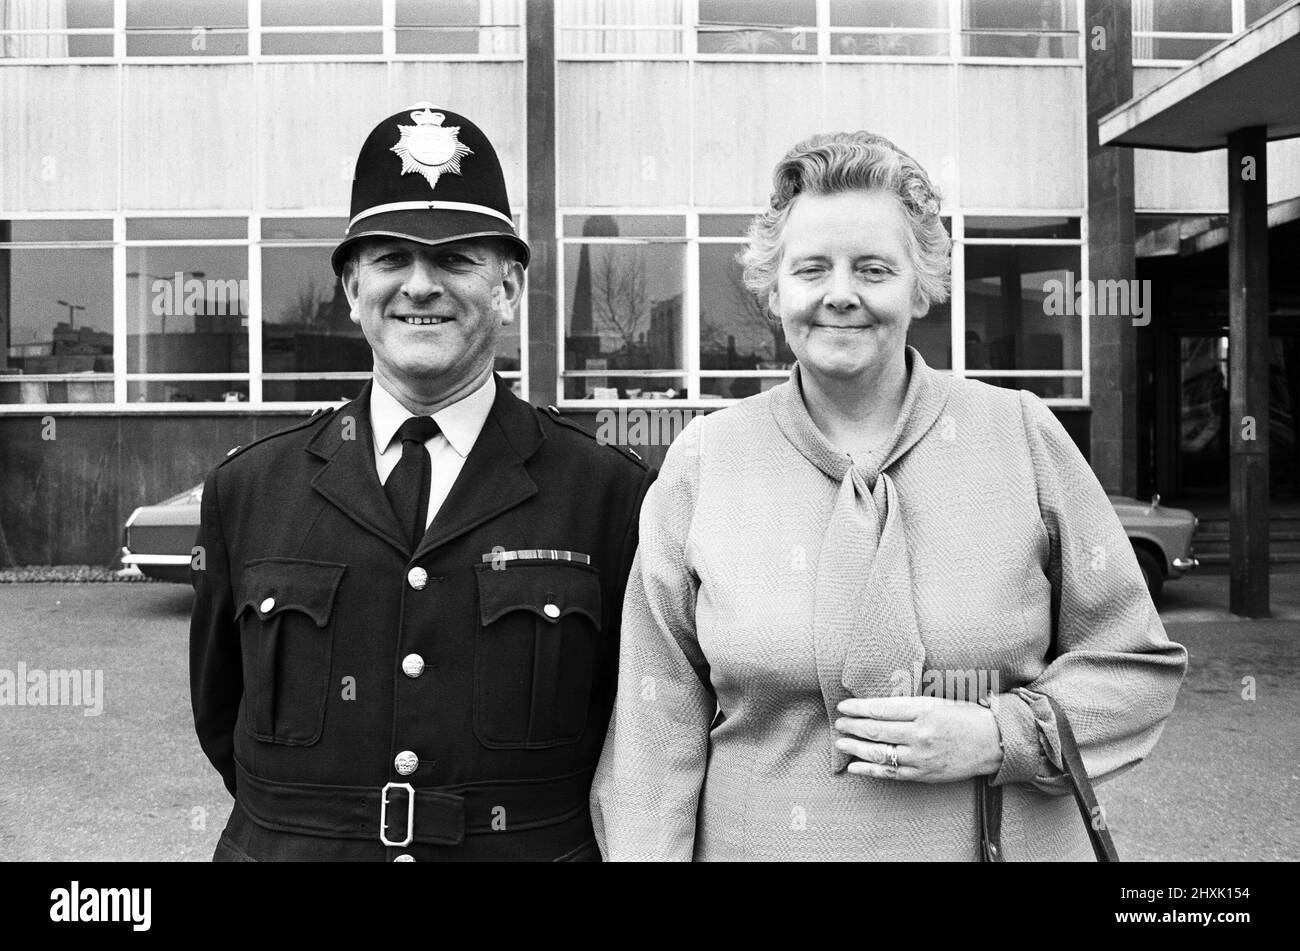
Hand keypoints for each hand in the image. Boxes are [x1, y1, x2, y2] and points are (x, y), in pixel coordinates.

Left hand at [834, 696, 1003, 783]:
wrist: (993, 743)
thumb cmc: (965, 716)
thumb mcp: (937, 701)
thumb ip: (909, 705)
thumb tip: (876, 705)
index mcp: (924, 710)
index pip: (881, 709)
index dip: (858, 708)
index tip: (843, 706)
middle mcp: (920, 734)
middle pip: (876, 730)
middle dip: (853, 726)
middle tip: (839, 723)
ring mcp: (921, 757)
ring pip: (880, 753)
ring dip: (856, 747)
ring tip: (841, 742)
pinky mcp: (923, 774)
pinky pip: (890, 773)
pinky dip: (869, 770)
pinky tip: (854, 766)